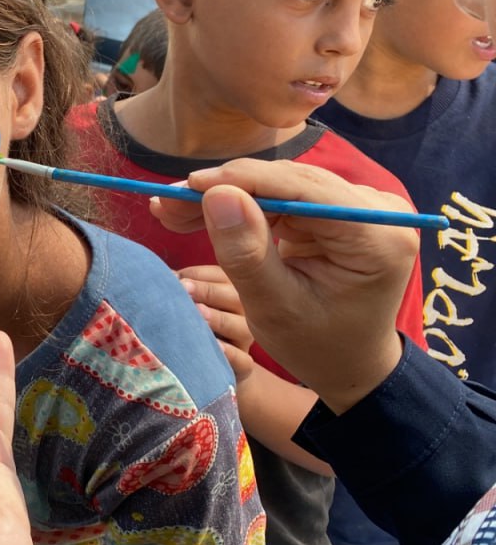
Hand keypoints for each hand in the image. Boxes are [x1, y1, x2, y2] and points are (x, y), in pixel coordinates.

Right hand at [151, 159, 415, 413]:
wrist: (349, 363)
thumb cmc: (317, 347)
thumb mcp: (275, 309)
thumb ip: (247, 253)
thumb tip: (216, 194)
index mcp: (377, 237)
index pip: (303, 190)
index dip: (241, 181)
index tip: (186, 187)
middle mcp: (378, 210)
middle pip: (289, 182)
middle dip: (225, 190)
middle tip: (166, 204)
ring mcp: (361, 205)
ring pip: (280, 184)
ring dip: (226, 195)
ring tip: (174, 211)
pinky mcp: (340, 207)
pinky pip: (282, 195)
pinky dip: (241, 204)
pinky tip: (201, 212)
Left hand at [178, 265, 255, 382]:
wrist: (207, 364)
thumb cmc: (192, 323)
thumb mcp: (187, 303)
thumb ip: (180, 288)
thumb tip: (165, 277)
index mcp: (230, 289)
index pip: (218, 276)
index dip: (196, 276)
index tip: (175, 278)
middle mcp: (243, 311)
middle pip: (232, 296)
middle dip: (206, 291)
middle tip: (184, 289)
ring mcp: (245, 338)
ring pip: (241, 326)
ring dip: (219, 319)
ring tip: (198, 314)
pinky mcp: (245, 364)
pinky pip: (244, 359)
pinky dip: (231, 353)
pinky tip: (216, 347)